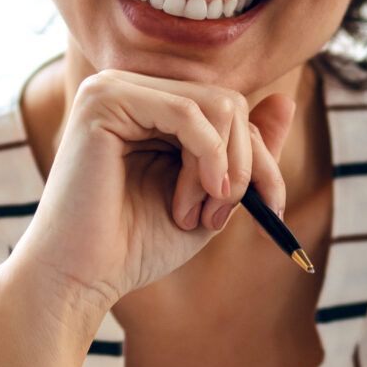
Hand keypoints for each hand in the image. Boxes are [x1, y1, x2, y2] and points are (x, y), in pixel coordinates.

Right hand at [5, 68, 293, 319]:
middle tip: (222, 217)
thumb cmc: (135, 246)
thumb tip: (286, 98)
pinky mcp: (104, 99)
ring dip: (224, 169)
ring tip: (198, 214)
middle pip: (230, 103)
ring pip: (216, 105)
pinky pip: (188, 112)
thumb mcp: (212, 197)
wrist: (80, 279)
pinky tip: (188, 202)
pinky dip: (206, 160)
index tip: (272, 211)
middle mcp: (132, 89)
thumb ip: (246, 151)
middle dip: (247, 166)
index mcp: (152, 108)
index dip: (262, 159)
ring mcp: (114, 88)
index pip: (232, 111)